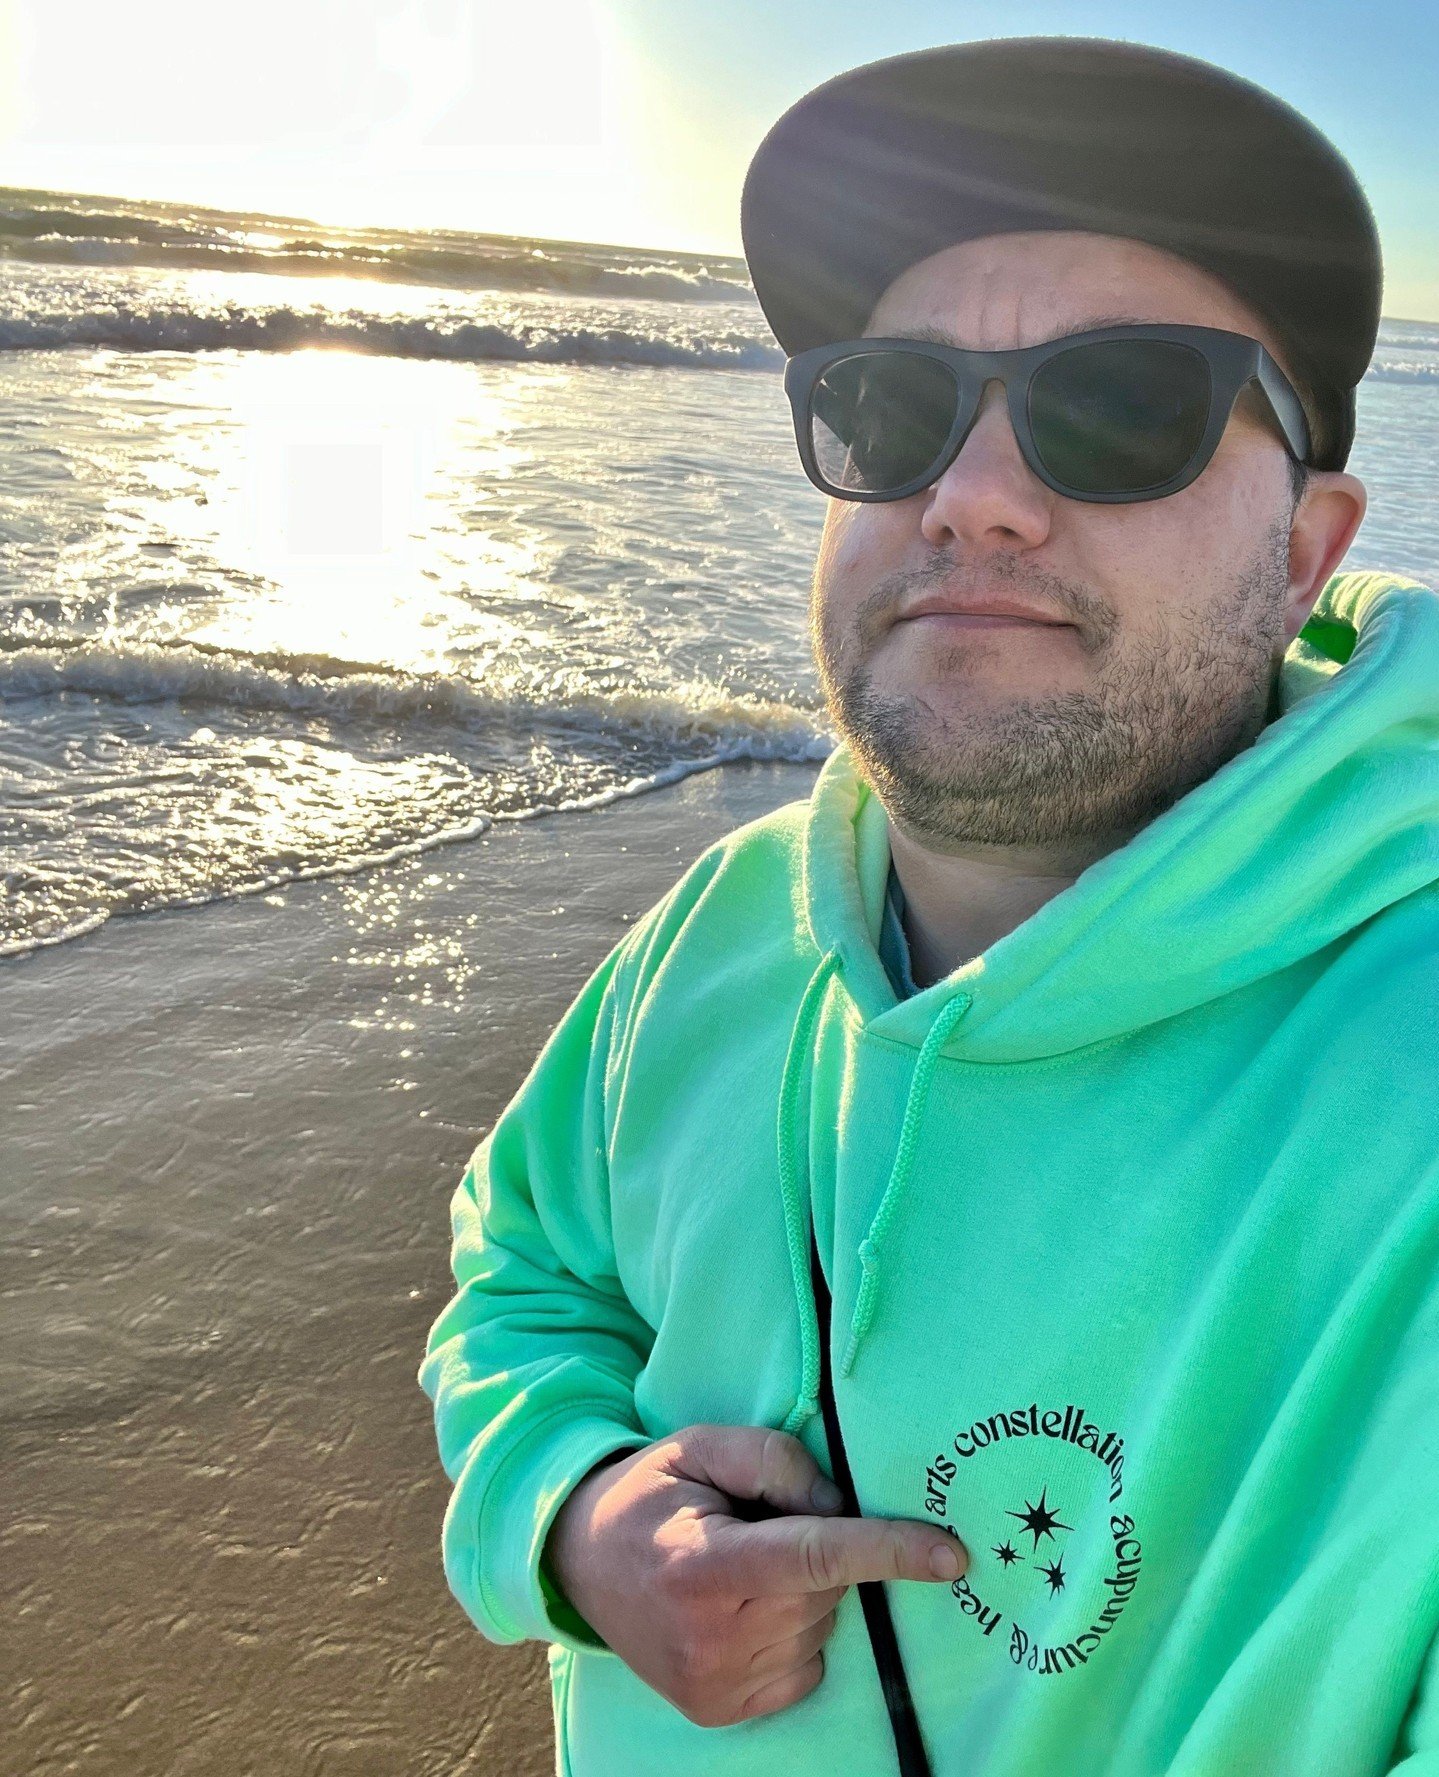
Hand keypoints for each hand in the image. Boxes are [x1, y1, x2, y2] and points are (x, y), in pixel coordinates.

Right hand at [543, 1422, 968, 1726]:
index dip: (889, 1551)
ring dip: (805, 1593)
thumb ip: (774, 1461)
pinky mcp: (724, 1711)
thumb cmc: (649, 1493)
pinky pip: (805, 1666)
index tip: (952, 1554)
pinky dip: (794, 1631)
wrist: (578, 1562)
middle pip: (825, 1588)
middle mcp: (713, 1639)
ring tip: (741, 1564)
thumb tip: (839, 1508)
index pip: (817, 1557)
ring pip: (819, 1628)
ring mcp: (718, 1685)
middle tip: (758, 1525)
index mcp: (704, 1566)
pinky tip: (745, 1607)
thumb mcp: (702, 1445)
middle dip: (819, 1549)